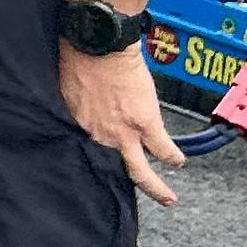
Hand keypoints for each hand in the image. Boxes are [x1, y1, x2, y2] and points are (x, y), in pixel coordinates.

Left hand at [62, 40, 184, 207]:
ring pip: (140, 171)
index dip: (93, 162)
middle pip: (110, 171)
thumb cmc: (77, 54)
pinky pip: (164, 149)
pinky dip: (174, 157)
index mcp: (77, 125)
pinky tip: (179, 163)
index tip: (97, 171)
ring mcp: (123, 132)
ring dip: (155, 187)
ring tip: (167, 197)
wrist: (100, 42)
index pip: (85, 153)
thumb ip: (77, 104)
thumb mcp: (67, 86)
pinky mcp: (146, 122)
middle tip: (124, 204)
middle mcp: (98, 135)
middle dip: (118, 189)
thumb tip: (81, 108)